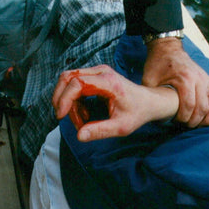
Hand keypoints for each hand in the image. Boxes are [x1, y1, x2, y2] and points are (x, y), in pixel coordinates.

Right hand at [52, 64, 178, 140]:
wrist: (148, 102)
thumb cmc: (137, 113)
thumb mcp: (121, 127)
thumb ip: (100, 131)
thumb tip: (80, 136)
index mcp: (108, 82)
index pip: (77, 83)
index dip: (65, 98)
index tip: (61, 116)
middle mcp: (101, 72)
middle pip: (68, 77)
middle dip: (61, 99)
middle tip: (63, 117)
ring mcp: (97, 72)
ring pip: (69, 82)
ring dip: (69, 103)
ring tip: (82, 121)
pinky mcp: (94, 77)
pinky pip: (74, 86)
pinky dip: (74, 102)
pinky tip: (85, 114)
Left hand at [141, 37, 208, 127]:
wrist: (168, 49)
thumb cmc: (157, 66)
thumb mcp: (149, 80)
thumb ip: (152, 96)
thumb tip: (151, 114)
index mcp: (185, 78)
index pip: (189, 106)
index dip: (183, 118)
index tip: (175, 122)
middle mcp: (199, 78)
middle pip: (203, 107)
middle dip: (195, 121)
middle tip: (185, 126)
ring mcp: (207, 79)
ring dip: (208, 118)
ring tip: (198, 124)